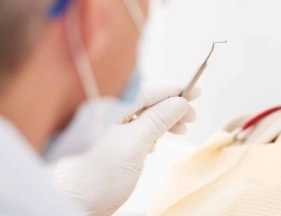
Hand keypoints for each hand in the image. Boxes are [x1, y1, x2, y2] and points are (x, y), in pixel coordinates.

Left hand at [53, 81, 199, 215]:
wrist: (71, 206)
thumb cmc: (95, 178)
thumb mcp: (135, 145)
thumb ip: (158, 120)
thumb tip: (180, 102)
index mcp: (106, 106)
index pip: (147, 90)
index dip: (174, 90)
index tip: (195, 91)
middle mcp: (104, 112)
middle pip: (145, 101)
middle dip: (171, 108)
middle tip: (191, 117)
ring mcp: (104, 127)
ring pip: (141, 115)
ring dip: (163, 120)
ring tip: (180, 129)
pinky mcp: (106, 142)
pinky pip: (133, 128)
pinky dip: (150, 131)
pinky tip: (157, 141)